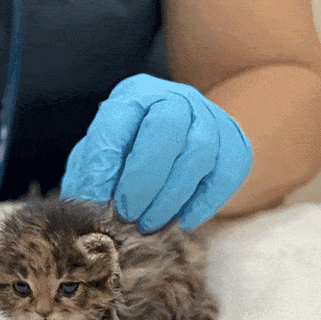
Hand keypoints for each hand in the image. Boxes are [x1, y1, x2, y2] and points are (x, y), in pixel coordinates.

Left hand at [60, 74, 252, 232]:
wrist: (185, 141)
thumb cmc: (133, 151)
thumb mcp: (106, 153)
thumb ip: (92, 172)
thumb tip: (84, 203)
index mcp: (135, 94)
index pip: (116, 118)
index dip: (103, 161)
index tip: (93, 199)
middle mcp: (175, 97)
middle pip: (165, 126)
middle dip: (143, 177)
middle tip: (127, 215)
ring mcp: (210, 118)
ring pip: (199, 150)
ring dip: (170, 196)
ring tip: (149, 225)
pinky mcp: (236, 145)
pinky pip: (226, 174)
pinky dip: (203, 203)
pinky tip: (182, 221)